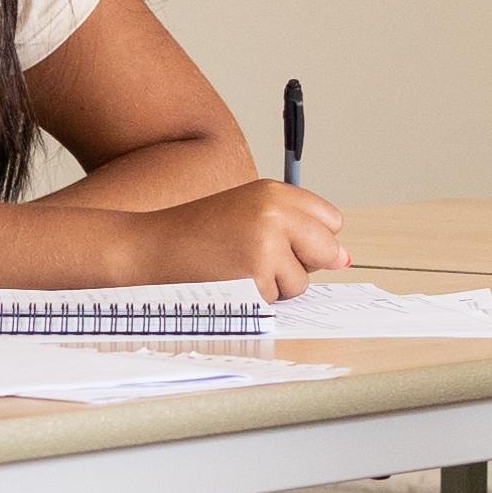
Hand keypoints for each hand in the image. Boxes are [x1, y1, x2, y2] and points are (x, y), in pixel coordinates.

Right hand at [128, 183, 347, 298]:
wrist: (145, 250)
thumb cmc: (194, 236)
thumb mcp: (245, 213)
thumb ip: (295, 229)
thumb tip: (346, 259)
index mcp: (273, 191)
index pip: (330, 221)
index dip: (310, 238)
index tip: (281, 242)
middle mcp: (274, 214)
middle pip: (326, 251)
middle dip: (301, 263)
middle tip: (255, 257)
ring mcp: (266, 247)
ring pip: (301, 282)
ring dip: (274, 285)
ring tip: (234, 268)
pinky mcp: (255, 280)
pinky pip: (277, 300)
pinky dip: (256, 300)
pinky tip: (227, 282)